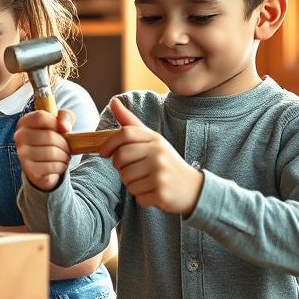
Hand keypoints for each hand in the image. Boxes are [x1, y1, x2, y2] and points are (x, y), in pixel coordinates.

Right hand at [14, 108, 75, 191]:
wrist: (45, 164)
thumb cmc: (53, 139)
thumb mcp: (61, 122)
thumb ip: (65, 117)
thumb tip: (65, 127)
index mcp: (24, 122)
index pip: (40, 117)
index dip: (56, 123)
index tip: (63, 129)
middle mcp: (19, 137)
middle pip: (49, 136)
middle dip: (64, 143)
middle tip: (66, 148)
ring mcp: (22, 154)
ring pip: (52, 152)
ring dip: (64, 156)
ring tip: (63, 156)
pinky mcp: (29, 170)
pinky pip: (52, 166)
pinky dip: (61, 166)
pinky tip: (58, 165)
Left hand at [96, 98, 202, 214]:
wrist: (195, 189)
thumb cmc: (167, 162)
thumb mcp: (152, 140)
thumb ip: (131, 122)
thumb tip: (114, 101)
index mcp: (155, 139)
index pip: (125, 134)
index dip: (109, 143)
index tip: (104, 153)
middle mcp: (159, 153)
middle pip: (121, 158)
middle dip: (119, 167)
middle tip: (131, 171)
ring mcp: (161, 173)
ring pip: (126, 179)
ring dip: (131, 184)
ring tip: (147, 181)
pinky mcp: (162, 193)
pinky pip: (137, 196)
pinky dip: (142, 197)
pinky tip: (154, 192)